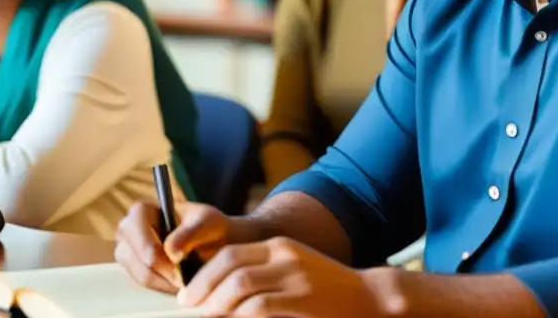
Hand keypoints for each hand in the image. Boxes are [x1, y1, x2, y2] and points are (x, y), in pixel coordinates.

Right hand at [115, 200, 232, 293]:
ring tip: (187, 279)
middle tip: (186, 278)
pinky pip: (145, 287)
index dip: (160, 258)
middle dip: (165, 274)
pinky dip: (164, 288)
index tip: (181, 267)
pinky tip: (179, 282)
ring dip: (166, 283)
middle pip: (139, 262)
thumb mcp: (208, 222)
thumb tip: (171, 251)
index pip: (141, 240)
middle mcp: (128, 231)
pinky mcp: (134, 271)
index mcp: (140, 211)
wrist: (212, 241)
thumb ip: (191, 232)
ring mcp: (128, 253)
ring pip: (141, 278)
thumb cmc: (207, 227)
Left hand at [177, 237, 397, 316]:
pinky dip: (239, 317)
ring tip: (205, 315)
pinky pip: (259, 308)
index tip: (188, 293)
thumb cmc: (327, 289)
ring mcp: (294, 277)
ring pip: (240, 286)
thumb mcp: (293, 270)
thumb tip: (222, 294)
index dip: (203, 273)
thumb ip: (263, 274)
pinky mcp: (301, 301)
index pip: (229, 253)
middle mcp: (284, 256)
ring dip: (216, 303)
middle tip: (188, 306)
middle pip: (229, 266)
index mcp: (279, 246)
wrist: (369, 297)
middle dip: (203, 287)